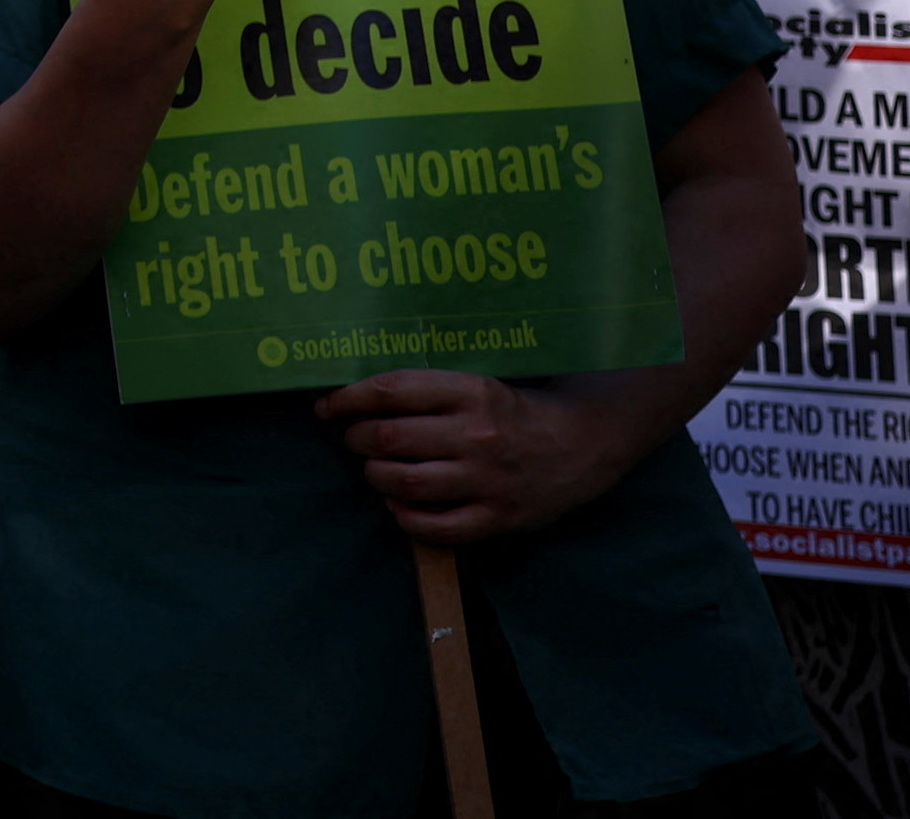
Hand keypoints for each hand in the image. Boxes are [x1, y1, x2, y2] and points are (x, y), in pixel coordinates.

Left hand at [314, 368, 636, 542]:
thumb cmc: (514, 410)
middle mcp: (476, 435)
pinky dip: (406, 517)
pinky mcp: (497, 518)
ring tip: (375, 469)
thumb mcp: (476, 383)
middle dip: (357, 439)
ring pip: (405, 483)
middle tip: (353, 438)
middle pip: (390, 439)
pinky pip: (435, 527)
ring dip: (376, 476)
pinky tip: (400, 505)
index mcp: (470, 391)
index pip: (390, 392)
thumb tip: (356, 396)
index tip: (327, 406)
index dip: (348, 399)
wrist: (581, 442)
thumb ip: (425, 389)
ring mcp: (487, 481)